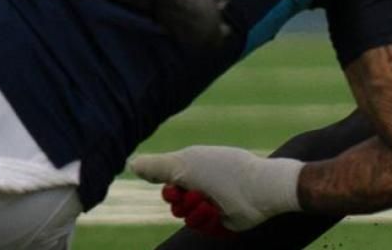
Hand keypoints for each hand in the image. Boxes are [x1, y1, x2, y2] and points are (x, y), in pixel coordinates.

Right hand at [131, 146, 303, 231]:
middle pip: (174, 204)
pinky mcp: (222, 218)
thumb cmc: (223, 171)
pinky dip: (206, 221)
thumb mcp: (184, 165)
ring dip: (195, 212)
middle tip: (196, 195)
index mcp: (196, 168)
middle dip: (182, 202)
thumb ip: (156, 166)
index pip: (168, 185)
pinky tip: (217, 214)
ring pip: (186, 217)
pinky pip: (201, 227)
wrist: (259, 188)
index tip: (177, 187)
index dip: (169, 190)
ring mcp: (213, 202)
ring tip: (210, 204)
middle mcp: (203, 185)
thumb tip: (132, 163)